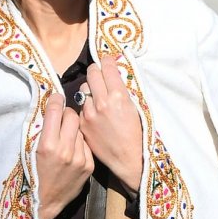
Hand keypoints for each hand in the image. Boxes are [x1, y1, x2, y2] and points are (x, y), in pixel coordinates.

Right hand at [36, 93, 94, 218]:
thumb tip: (51, 108)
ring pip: (81, 130)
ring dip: (73, 130)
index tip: (56, 97)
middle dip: (67, 114)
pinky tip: (72, 151)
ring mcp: (80, 158)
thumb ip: (41, 130)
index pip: (56, 111)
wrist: (46, 202)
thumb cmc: (33, 174)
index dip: (56, 101)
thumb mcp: (30, 151)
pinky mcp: (89, 165)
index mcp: (47, 145)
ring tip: (66, 138)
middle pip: (73, 116)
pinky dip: (79, 144)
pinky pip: (86, 144)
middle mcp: (65, 150)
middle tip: (62, 118)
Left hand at [78, 54, 142, 193]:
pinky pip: (81, 107)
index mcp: (117, 96)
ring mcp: (89, 113)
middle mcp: (101, 102)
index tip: (107, 61)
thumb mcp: (135, 107)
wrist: (127, 158)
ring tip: (97, 96)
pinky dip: (87, 106)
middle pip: (92, 73)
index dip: (107, 61)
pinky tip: (95, 114)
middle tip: (100, 73)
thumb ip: (122, 90)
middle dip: (96, 71)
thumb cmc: (136, 133)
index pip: (107, 67)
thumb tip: (113, 74)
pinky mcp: (82, 124)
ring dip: (90, 89)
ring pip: (83, 89)